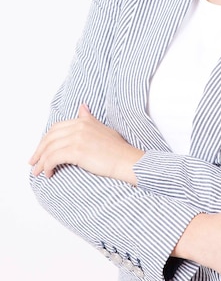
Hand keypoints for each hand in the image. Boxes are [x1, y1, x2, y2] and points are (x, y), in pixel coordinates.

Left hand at [29, 104, 143, 183]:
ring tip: (38, 172)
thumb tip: (82, 107)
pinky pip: (54, 158)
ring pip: (50, 149)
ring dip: (41, 162)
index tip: (40, 151)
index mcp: (83, 121)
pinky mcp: (77, 151)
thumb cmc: (117, 148)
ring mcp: (77, 138)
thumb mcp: (102, 128)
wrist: (126, 160)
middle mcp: (79, 126)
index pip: (56, 128)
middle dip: (39, 151)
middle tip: (33, 163)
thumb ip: (89, 118)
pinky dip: (47, 167)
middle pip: (50, 137)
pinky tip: (48, 173)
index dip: (45, 140)